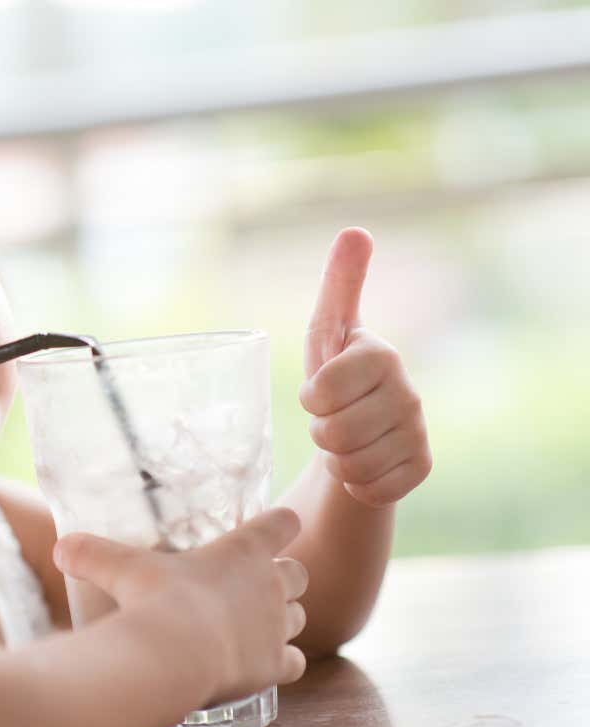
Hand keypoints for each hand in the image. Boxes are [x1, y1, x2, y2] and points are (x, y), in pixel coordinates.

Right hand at [53, 508, 308, 707]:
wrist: (174, 654)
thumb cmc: (154, 600)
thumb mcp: (120, 568)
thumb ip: (92, 554)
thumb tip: (61, 547)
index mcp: (242, 551)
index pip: (282, 523)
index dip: (282, 523)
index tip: (280, 523)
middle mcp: (270, 585)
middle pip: (299, 573)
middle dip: (285, 577)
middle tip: (258, 585)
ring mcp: (277, 627)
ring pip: (301, 617)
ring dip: (286, 619)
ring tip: (259, 626)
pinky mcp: (276, 665)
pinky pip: (296, 662)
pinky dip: (285, 663)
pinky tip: (266, 665)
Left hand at [300, 228, 432, 507]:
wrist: (357, 428)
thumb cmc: (335, 373)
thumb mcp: (327, 330)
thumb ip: (339, 283)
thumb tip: (356, 231)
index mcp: (381, 355)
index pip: (322, 391)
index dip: (310, 398)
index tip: (318, 391)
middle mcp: (408, 391)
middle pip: (334, 433)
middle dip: (320, 431)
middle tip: (329, 420)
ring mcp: (418, 430)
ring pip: (350, 465)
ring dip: (335, 458)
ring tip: (343, 440)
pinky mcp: (421, 466)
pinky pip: (370, 489)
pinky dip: (356, 483)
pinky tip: (363, 462)